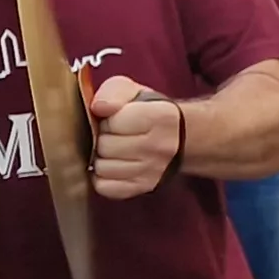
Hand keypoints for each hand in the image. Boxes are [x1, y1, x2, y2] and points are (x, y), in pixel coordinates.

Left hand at [86, 74, 184, 198]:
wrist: (179, 136)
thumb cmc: (148, 110)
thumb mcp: (132, 91)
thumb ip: (112, 92)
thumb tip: (98, 108)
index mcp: (160, 117)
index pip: (113, 123)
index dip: (107, 119)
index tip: (114, 119)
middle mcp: (160, 146)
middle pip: (106, 147)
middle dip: (102, 138)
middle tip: (112, 135)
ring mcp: (153, 170)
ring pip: (103, 169)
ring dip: (101, 158)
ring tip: (113, 150)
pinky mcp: (145, 187)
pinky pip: (106, 187)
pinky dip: (103, 178)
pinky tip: (112, 166)